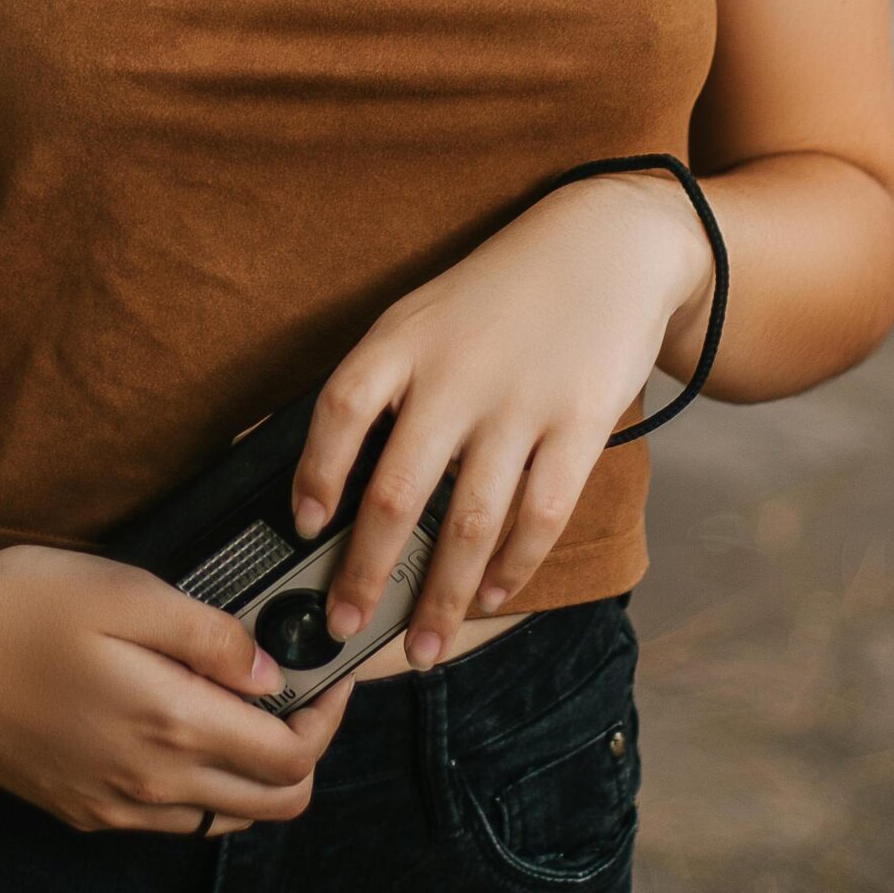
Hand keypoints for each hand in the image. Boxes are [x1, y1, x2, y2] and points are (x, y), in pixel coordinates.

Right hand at [0, 540, 358, 834]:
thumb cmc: (18, 604)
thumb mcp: (125, 590)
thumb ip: (210, 636)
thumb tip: (270, 675)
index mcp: (169, 726)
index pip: (290, 755)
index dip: (327, 714)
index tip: (329, 672)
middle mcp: (147, 784)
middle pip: (271, 803)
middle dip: (303, 751)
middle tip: (296, 691)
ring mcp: (112, 806)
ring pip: (222, 815)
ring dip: (253, 771)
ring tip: (241, 701)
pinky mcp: (80, 809)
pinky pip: (168, 815)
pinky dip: (199, 783)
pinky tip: (179, 722)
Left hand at [290, 172, 713, 666]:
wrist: (607, 246)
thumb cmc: (499, 293)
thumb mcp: (421, 313)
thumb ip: (373, 381)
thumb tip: (287, 450)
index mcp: (404, 338)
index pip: (339, 410)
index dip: (314, 473)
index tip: (305, 527)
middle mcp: (455, 374)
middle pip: (396, 491)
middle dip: (366, 572)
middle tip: (346, 623)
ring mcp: (519, 403)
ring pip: (468, 524)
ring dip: (443, 598)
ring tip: (424, 645)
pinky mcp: (578, 426)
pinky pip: (539, 515)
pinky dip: (512, 567)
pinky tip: (492, 595)